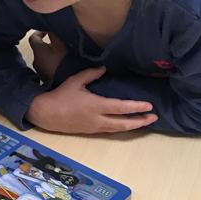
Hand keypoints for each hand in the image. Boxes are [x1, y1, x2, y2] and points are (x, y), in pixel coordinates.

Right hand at [26, 67, 158, 134]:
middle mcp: (98, 119)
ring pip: (118, 129)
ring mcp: (94, 127)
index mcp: (96, 105)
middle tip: (154, 118)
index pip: (121, 107)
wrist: (46, 114)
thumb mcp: (75, 81)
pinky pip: (110, 130)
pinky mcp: (90, 131)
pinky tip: (126, 125)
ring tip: (144, 123)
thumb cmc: (61, 96)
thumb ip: (91, 74)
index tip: (149, 106)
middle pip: (123, 123)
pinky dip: (121, 128)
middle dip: (140, 121)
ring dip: (133, 126)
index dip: (136, 107)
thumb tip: (104, 68)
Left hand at [29, 31, 67, 84]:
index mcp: (37, 51)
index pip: (33, 37)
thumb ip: (53, 33)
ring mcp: (40, 71)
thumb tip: (49, 26)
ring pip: (44, 58)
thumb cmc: (65, 61)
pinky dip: (53, 63)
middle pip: (39, 48)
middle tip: (58, 42)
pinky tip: (63, 63)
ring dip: (51, 54)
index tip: (48, 31)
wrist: (68, 82)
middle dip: (47, 44)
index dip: (39, 32)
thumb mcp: (61, 43)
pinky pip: (48, 67)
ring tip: (63, 53)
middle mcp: (36, 61)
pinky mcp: (46, 79)